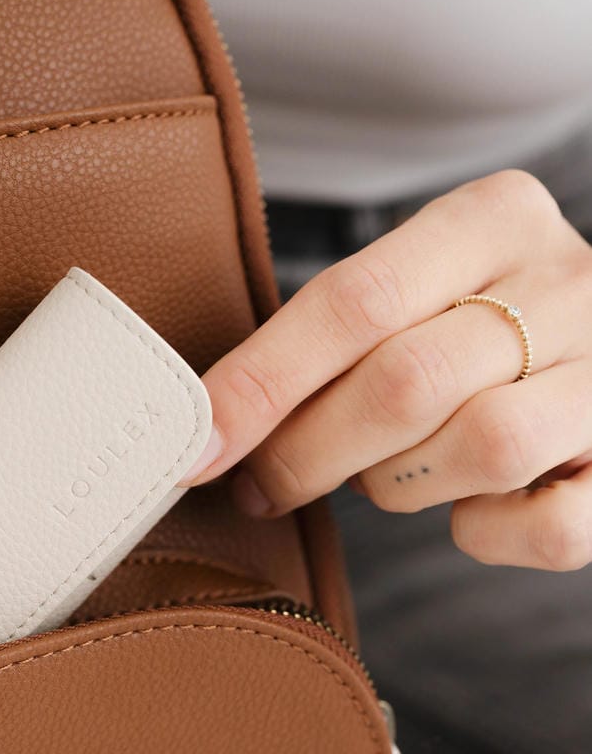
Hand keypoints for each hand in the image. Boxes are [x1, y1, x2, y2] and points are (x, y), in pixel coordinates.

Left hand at [185, 170, 591, 570]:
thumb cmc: (478, 324)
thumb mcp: (419, 287)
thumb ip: (338, 333)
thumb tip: (215, 427)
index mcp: (496, 217)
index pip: (356, 300)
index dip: (264, 381)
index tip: (200, 445)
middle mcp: (570, 281)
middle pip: (408, 381)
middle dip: (311, 451)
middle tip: (266, 485)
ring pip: (485, 448)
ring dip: (401, 484)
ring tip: (386, 474)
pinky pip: (547, 527)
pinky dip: (487, 536)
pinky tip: (468, 508)